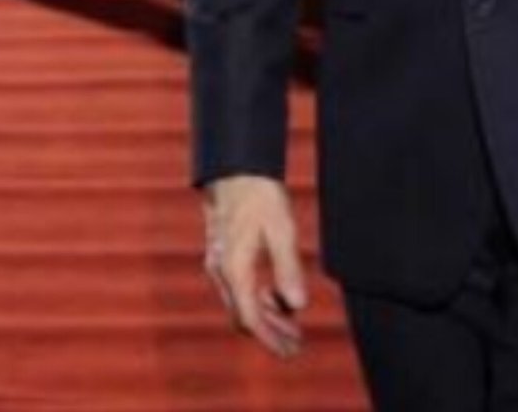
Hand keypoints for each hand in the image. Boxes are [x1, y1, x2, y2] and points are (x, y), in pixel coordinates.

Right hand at [203, 174, 307, 357]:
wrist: (233, 166)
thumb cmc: (259, 195)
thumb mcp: (281, 230)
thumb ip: (288, 269)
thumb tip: (298, 307)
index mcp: (235, 270)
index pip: (250, 319)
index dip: (271, 340)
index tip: (292, 351)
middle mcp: (221, 271)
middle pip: (243, 316)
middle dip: (270, 333)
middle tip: (297, 343)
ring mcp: (218, 263)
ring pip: (239, 303)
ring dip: (265, 317)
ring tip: (292, 323)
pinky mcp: (222, 254)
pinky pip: (237, 289)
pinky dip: (257, 299)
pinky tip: (276, 295)